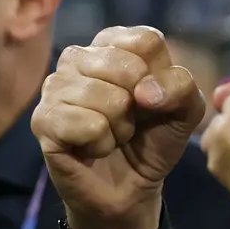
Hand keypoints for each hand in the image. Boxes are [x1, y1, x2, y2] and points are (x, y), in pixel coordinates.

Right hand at [32, 26, 205, 228]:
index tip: (152, 98)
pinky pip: (89, 125)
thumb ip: (182, 86)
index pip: (146, 41)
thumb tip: (143, 92)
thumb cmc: (154, 138)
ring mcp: (55, 86)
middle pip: (126, 67)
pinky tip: (93, 148)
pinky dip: (102, 143)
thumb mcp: (186, 109)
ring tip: (112, 134)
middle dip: (140, 106)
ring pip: (107, 98)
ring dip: (121, 128)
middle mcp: (79, 57)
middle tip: (129, 121)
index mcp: (114, 44)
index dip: (161, 77)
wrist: (131, 187)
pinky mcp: (43, 120)